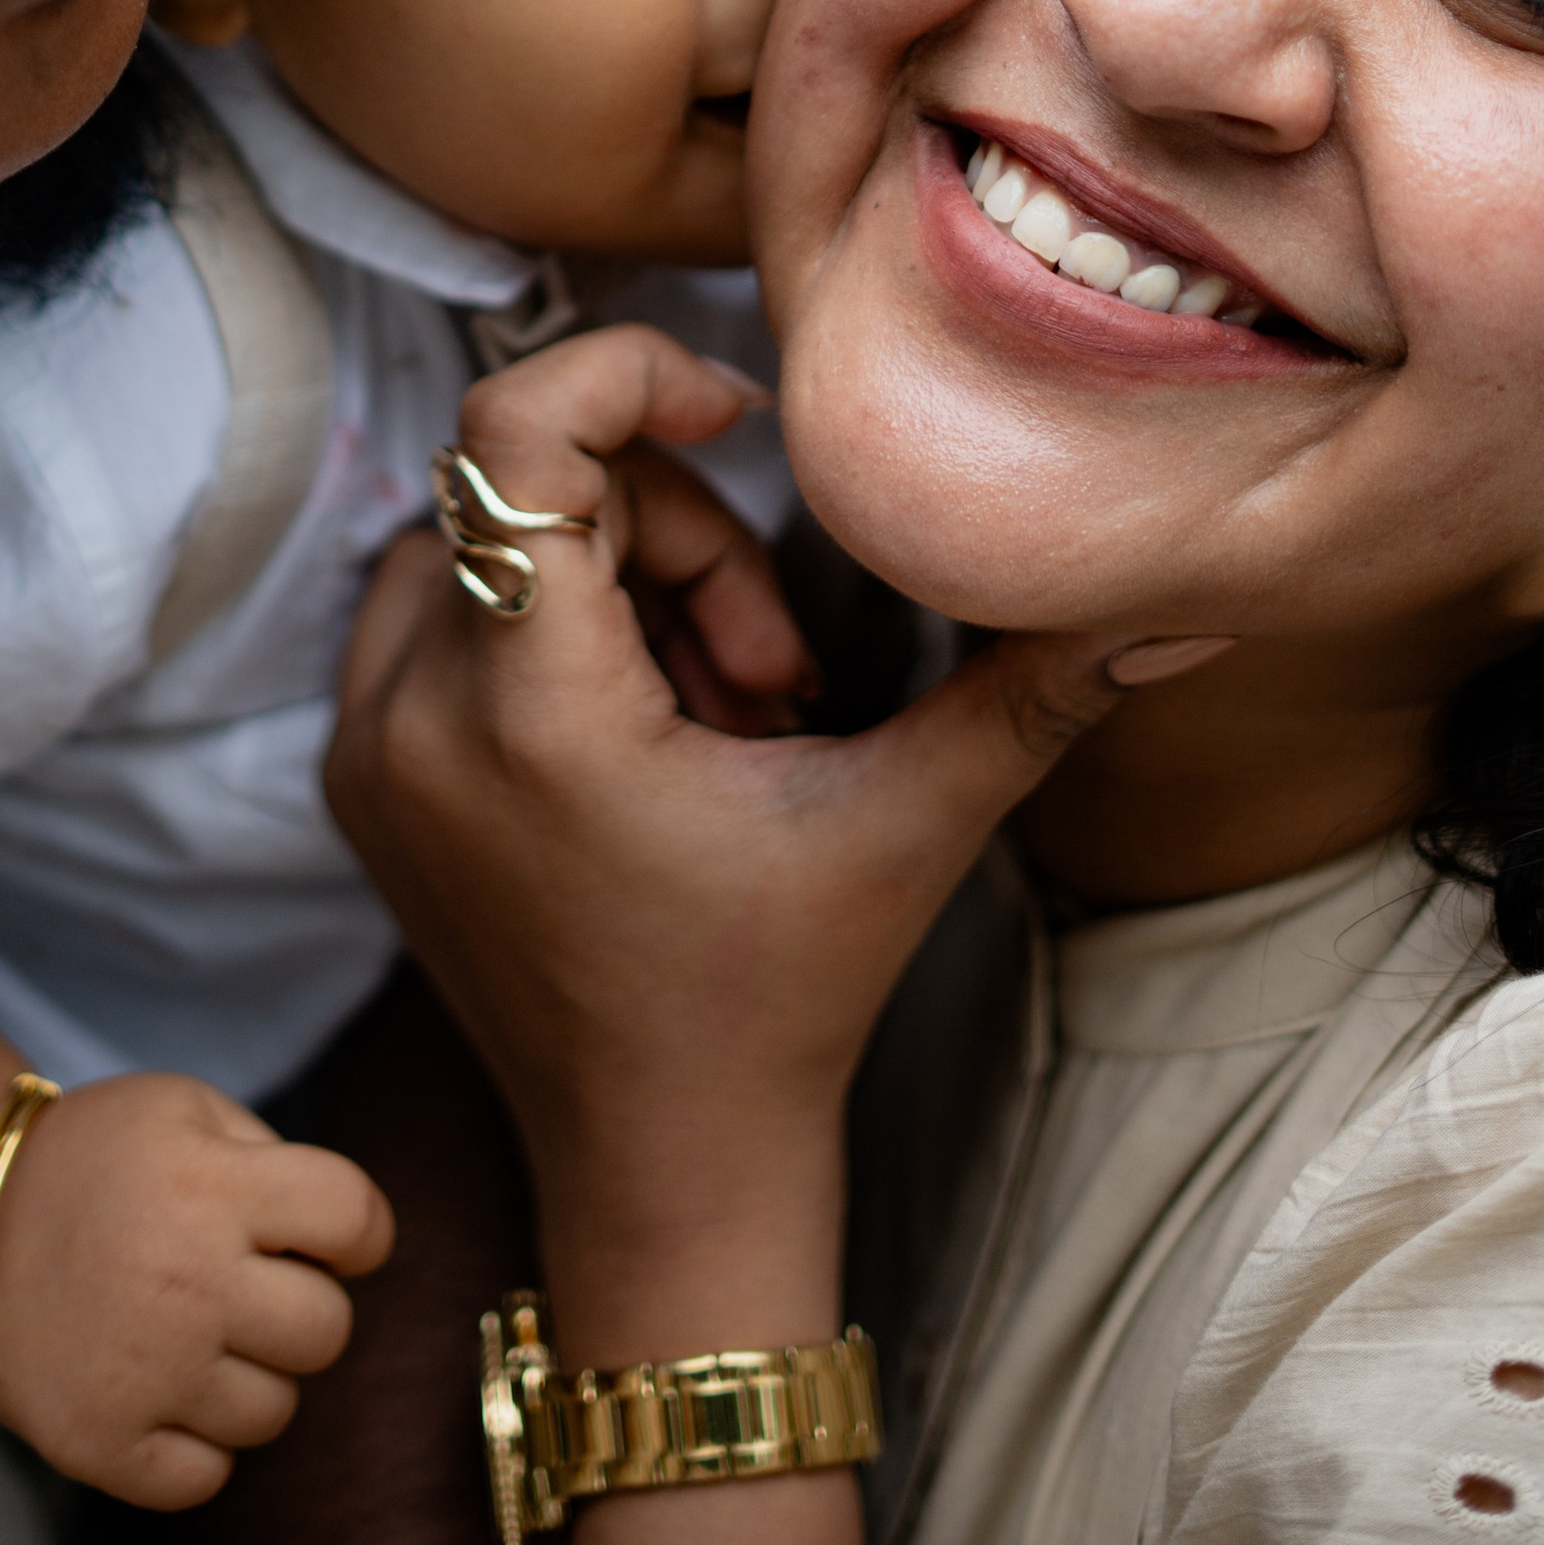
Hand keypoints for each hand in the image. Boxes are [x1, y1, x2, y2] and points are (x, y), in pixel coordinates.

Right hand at [0, 1071, 394, 1508]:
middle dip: (303, 1306)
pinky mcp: (101, 1443)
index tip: (329, 1236)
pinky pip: (209, 1475)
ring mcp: (145, 1373)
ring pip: (276, 1411)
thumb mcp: (180, 1108)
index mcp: (212, 1187)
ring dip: (250, 1375)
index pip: (356, 1218)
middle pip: (328, 1330)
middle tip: (248, 1287)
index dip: (359, 1231)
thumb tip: (343, 1233)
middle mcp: (188, 1282)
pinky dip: (197, 1443)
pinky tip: (162, 1388)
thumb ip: (268, 1155)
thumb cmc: (90, 1162)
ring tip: (194, 1334)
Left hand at [328, 327, 1224, 1332]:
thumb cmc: (777, 1003)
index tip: (733, 413)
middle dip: (672, 539)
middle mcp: (417, 717)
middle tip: (769, 672)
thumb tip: (1182, 604)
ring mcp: (371, 748)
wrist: (660, 1168)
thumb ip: (1030, 694)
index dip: (626, 376)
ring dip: (612, 582)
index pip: (512, 433)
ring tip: (716, 713)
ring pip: (481, 537)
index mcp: (533, 714)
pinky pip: (438, 606)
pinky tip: (644, 732)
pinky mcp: (361, 774)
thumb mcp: (907, 827)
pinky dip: (542, 626)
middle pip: (532, 488)